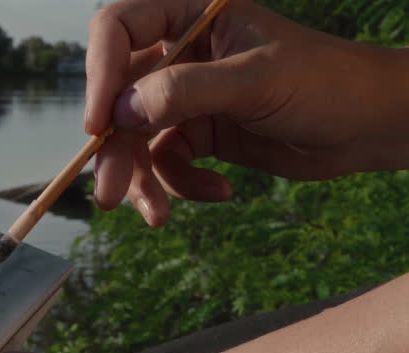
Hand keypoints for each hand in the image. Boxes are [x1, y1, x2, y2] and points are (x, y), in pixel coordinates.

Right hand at [87, 0, 408, 225]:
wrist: (369, 127)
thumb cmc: (327, 83)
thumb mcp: (256, 81)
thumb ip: (185, 90)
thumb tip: (120, 113)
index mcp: (192, 15)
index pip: (118, 31)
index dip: (100, 74)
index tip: (100, 124)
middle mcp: (180, 53)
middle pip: (119, 97)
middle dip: (116, 150)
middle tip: (107, 195)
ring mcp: (187, 96)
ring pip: (137, 139)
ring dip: (143, 180)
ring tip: (158, 216)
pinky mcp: (199, 134)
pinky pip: (167, 163)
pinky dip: (182, 185)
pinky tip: (221, 191)